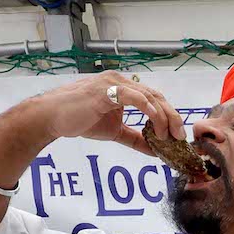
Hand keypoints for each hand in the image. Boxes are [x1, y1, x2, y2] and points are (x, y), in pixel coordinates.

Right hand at [25, 72, 182, 156]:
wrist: (53, 118)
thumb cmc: (80, 120)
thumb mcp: (115, 132)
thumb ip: (135, 139)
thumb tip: (156, 151)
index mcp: (125, 89)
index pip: (155, 100)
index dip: (169, 116)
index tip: (177, 136)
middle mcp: (122, 82)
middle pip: (157, 97)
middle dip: (172, 117)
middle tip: (180, 137)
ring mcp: (115, 83)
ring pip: (150, 97)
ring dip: (163, 117)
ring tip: (169, 136)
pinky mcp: (107, 89)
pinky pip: (135, 97)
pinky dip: (149, 110)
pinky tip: (156, 125)